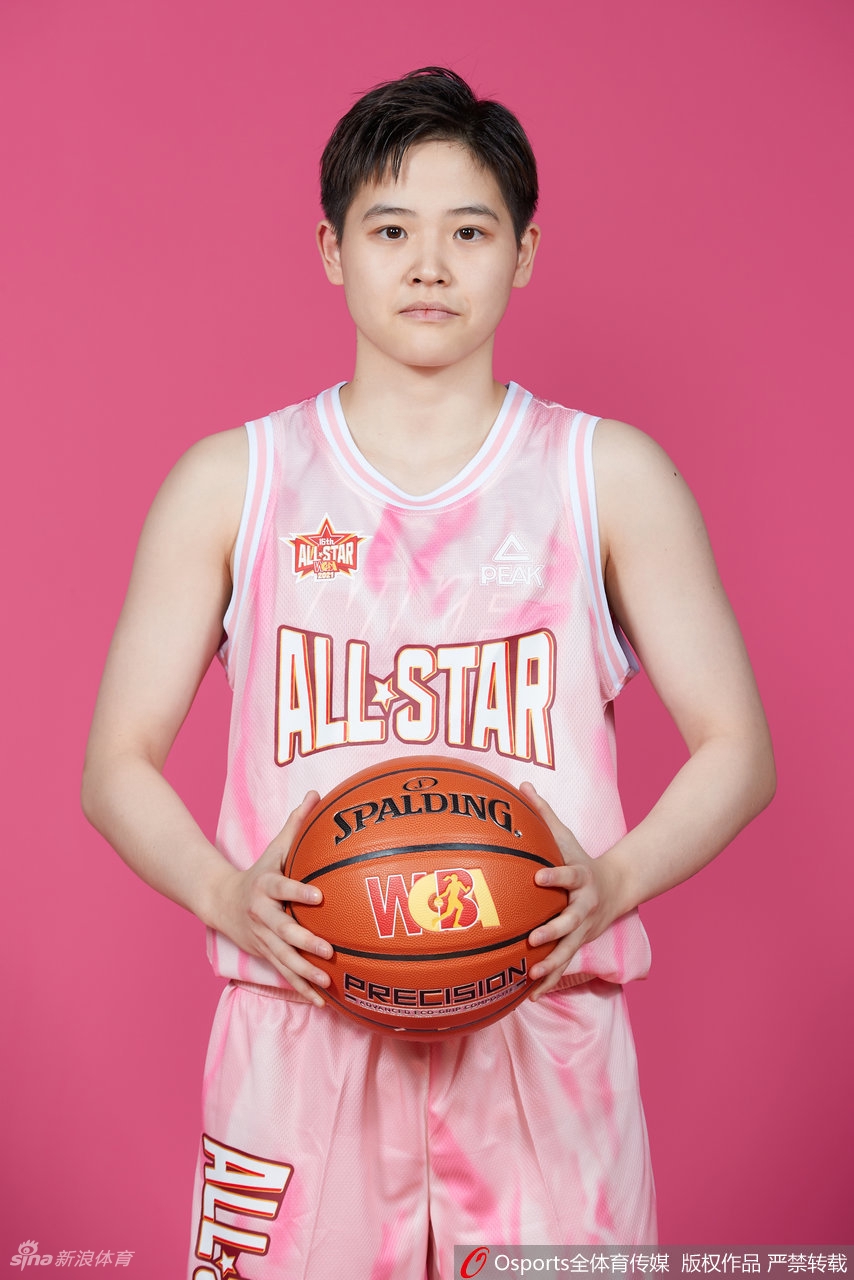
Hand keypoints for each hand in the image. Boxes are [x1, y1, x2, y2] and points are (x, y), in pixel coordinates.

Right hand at [210, 791, 332, 1005]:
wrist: (219, 900)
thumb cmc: (259, 870)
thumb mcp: (274, 847)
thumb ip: (296, 823)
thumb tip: (316, 793)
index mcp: (265, 885)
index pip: (282, 887)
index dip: (297, 892)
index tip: (318, 896)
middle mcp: (261, 914)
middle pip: (282, 930)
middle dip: (304, 942)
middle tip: (327, 950)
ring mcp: (261, 937)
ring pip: (283, 957)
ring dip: (304, 972)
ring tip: (327, 982)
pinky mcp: (265, 953)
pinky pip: (284, 973)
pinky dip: (301, 988)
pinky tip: (322, 1001)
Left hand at [522, 783, 621, 998]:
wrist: (617, 888)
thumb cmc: (581, 859)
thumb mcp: (566, 837)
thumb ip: (544, 814)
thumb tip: (521, 785)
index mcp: (580, 879)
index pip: (568, 876)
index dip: (556, 877)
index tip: (539, 877)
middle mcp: (583, 907)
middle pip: (570, 921)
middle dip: (553, 930)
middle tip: (533, 938)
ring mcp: (583, 930)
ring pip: (567, 950)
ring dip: (550, 964)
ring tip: (531, 974)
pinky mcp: (579, 945)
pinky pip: (562, 966)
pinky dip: (549, 982)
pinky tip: (530, 997)